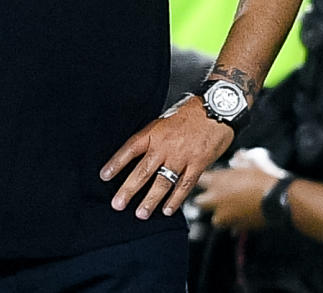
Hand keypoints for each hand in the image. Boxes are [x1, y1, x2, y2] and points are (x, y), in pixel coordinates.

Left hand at [100, 96, 232, 218]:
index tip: (104, 176)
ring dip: (150, 200)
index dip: (116, 163)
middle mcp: (165, 146)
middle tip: (118, 204)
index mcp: (154, 132)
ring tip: (141, 213)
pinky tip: (167, 210)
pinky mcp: (198, 164)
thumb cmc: (191, 113)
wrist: (218, 108)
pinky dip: (175, 200)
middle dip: (129, 189)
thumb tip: (138, 155)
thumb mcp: (164, 120)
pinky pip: (184, 186)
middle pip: (143, 171)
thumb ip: (153, 138)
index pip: (130, 149)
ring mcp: (182, 157)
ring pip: (162, 182)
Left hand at [194, 147, 284, 229]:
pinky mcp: (238, 227)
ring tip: (230, 210)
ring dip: (220, 215)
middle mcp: (217, 200)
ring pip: (215, 219)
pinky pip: (232, 228)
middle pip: (199, 203)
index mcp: (216, 181)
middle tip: (215, 196)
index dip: (203, 179)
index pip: (198, 180)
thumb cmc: (264, 177)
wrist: (278, 198)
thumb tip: (238, 157)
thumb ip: (240, 159)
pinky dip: (236, 224)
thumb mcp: (251, 160)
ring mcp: (226, 216)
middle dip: (205, 200)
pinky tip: (243, 218)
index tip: (208, 178)